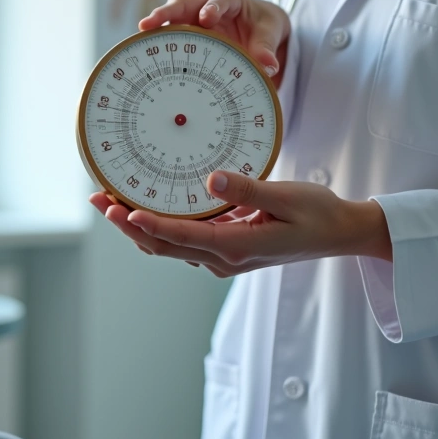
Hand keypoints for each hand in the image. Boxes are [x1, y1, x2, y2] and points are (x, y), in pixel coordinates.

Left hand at [88, 170, 391, 277]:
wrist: (340, 234)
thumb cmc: (318, 213)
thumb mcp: (287, 196)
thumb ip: (248, 189)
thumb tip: (211, 179)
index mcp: (237, 247)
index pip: (181, 237)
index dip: (148, 225)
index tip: (121, 212)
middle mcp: (223, 259)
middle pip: (162, 246)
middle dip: (126, 225)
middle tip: (98, 200)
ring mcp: (221, 258)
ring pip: (168, 246)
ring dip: (136, 226)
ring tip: (107, 200)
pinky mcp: (223, 250)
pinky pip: (182, 241)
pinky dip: (158, 226)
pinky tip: (142, 205)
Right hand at [140, 0, 288, 85]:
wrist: (255, 27)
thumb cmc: (261, 26)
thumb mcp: (270, 32)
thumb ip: (267, 47)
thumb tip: (268, 67)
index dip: (213, 5)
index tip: (206, 18)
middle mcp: (204, 3)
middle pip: (183, 0)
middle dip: (166, 11)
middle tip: (150, 22)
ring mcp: (190, 17)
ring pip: (169, 16)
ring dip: (155, 26)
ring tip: (141, 37)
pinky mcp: (182, 30)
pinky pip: (167, 34)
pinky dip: (157, 42)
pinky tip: (145, 53)